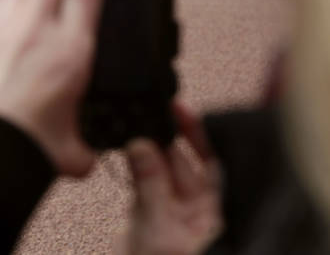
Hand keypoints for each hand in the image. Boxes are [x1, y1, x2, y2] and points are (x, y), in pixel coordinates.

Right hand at [114, 103, 221, 254]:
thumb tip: (141, 143)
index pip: (212, 163)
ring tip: (131, 128)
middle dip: (164, 139)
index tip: (179, 108)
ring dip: (146, 151)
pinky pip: (144, 183)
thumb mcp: (157, 228)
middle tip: (144, 114)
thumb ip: (150, 184)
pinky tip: (124, 150)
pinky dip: (134, 167)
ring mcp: (171, 213)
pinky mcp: (148, 217)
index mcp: (212, 213)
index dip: (197, 134)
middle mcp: (195, 210)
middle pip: (183, 162)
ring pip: (160, 171)